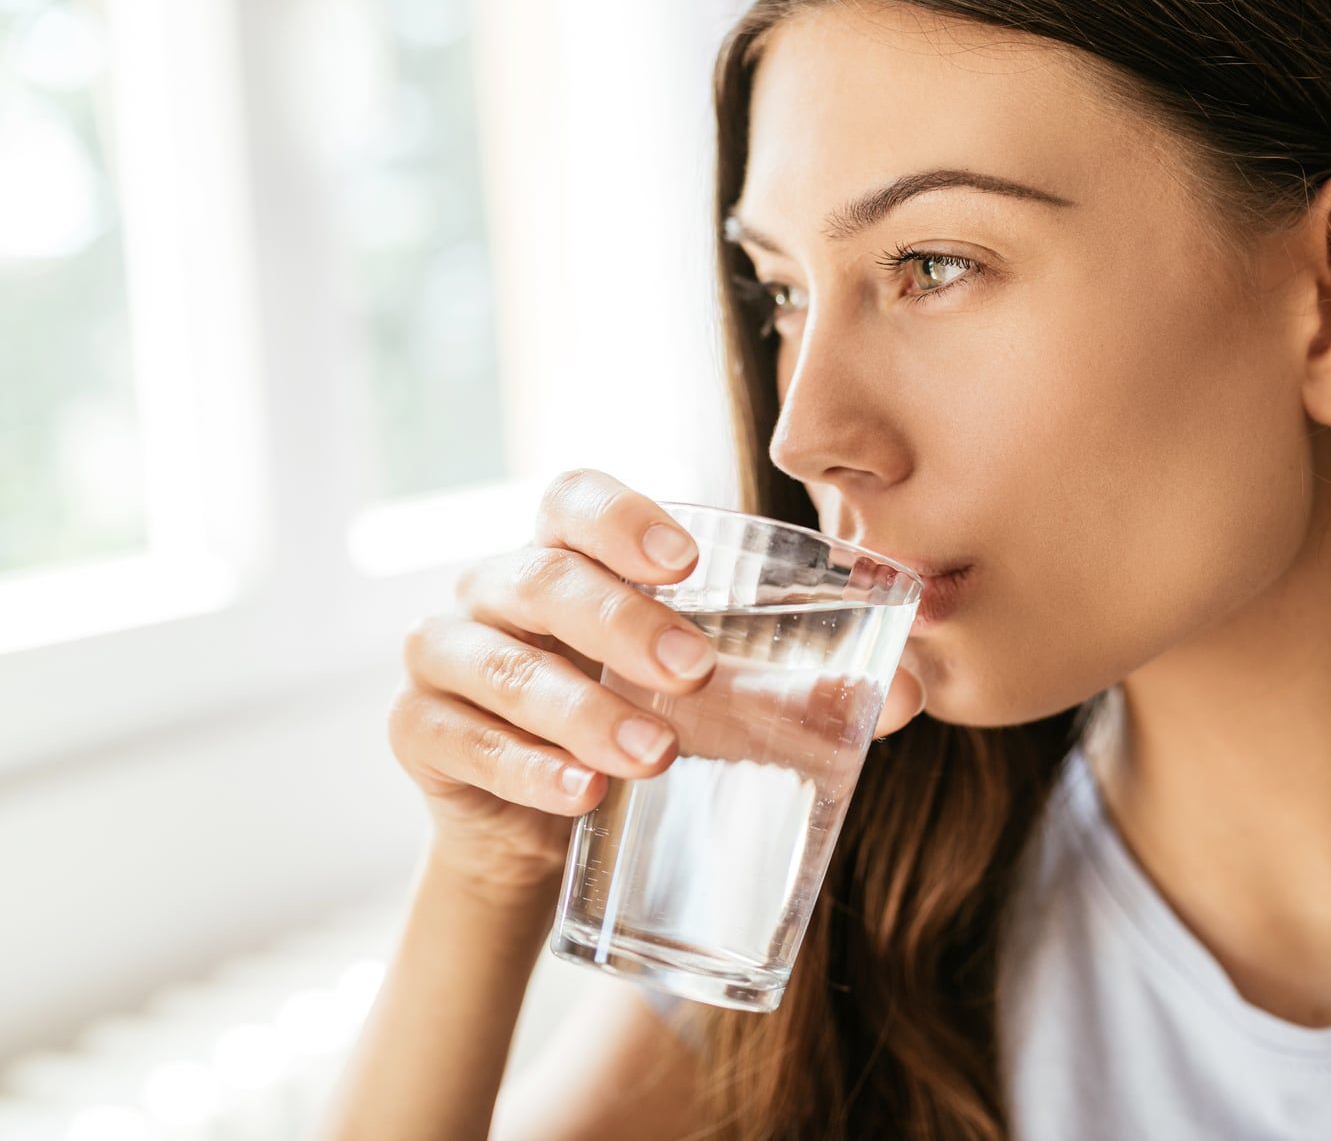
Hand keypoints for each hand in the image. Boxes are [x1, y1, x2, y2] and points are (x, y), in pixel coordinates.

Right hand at [389, 469, 925, 899]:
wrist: (546, 832)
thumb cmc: (643, 728)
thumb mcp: (719, 704)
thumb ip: (803, 691)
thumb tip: (909, 696)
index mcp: (571, 556)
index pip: (574, 498)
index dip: (622, 517)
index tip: (686, 560)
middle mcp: (498, 588)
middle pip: (542, 576)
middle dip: (622, 623)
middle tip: (695, 675)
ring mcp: (448, 656)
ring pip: (498, 660)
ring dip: (580, 707)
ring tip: (653, 755)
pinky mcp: (421, 731)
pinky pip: (458, 737)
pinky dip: (522, 766)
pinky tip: (580, 795)